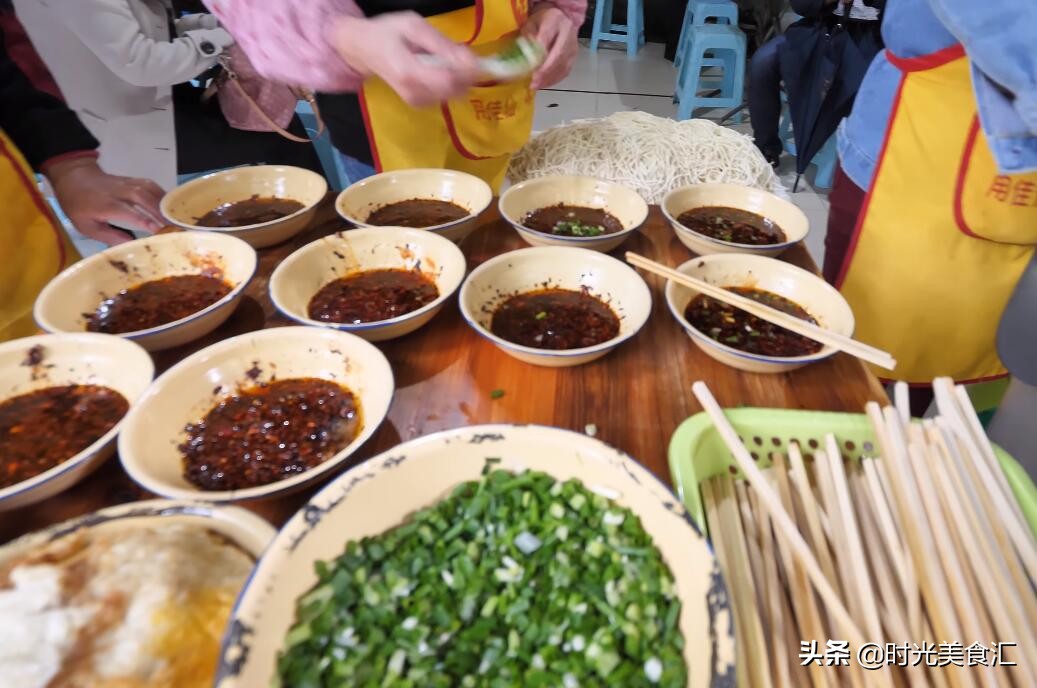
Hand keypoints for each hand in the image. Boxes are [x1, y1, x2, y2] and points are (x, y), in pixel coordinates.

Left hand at [43, 157, 164, 243]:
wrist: (74, 177)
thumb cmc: (79, 205)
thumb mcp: (86, 226)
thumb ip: (109, 236)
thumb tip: (131, 244)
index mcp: (105, 204)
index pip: (129, 212)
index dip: (144, 220)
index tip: (158, 231)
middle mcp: (118, 192)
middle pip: (144, 198)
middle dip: (160, 212)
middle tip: (174, 226)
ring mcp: (126, 183)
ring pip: (149, 189)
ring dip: (164, 203)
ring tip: (175, 217)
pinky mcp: (132, 180)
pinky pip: (151, 185)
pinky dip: (162, 195)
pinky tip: (169, 205)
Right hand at [330, 12, 481, 106]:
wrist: (363, 50)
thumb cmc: (388, 32)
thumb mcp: (414, 26)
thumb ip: (441, 44)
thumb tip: (469, 59)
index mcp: (409, 72)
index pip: (449, 80)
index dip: (467, 71)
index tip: (474, 57)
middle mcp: (413, 92)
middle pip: (455, 91)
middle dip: (465, 74)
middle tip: (458, 54)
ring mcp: (416, 101)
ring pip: (453, 95)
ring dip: (458, 78)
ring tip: (443, 58)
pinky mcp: (419, 104)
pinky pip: (445, 96)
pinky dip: (449, 83)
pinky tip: (437, 68)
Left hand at [522, 6, 577, 89]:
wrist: (560, 18)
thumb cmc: (542, 21)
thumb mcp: (530, 23)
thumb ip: (527, 36)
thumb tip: (525, 54)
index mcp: (555, 20)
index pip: (547, 37)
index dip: (539, 54)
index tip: (530, 67)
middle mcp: (568, 32)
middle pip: (558, 54)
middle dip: (545, 70)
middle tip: (534, 81)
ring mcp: (573, 45)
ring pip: (564, 65)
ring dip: (549, 78)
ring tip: (536, 85)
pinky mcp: (574, 56)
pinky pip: (566, 70)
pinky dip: (555, 79)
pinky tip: (544, 84)